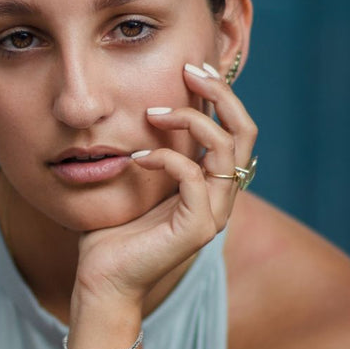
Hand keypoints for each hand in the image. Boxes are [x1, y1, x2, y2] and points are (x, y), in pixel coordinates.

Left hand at [75, 62, 257, 306]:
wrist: (103, 280)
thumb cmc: (114, 231)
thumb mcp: (139, 180)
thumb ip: (155, 150)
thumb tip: (149, 109)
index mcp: (211, 183)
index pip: (235, 129)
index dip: (220, 95)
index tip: (191, 68)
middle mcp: (221, 196)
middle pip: (245, 131)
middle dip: (221, 93)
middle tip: (190, 70)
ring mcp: (214, 213)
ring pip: (226, 148)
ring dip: (191, 120)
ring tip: (154, 113)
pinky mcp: (197, 228)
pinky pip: (192, 176)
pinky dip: (165, 157)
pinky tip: (137, 156)